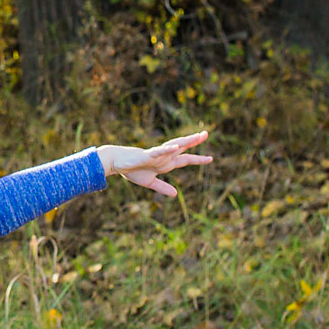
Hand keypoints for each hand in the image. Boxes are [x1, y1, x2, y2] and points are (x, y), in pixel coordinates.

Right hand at [96, 131, 212, 199]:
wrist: (117, 163)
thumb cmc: (132, 171)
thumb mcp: (150, 182)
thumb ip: (163, 187)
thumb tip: (175, 194)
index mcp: (166, 163)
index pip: (186, 160)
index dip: (198, 159)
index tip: (211, 159)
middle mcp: (164, 156)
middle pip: (183, 147)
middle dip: (195, 141)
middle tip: (206, 134)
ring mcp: (157, 154)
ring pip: (174, 146)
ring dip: (185, 141)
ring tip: (196, 137)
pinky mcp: (147, 155)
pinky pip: (159, 151)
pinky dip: (167, 149)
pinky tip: (176, 147)